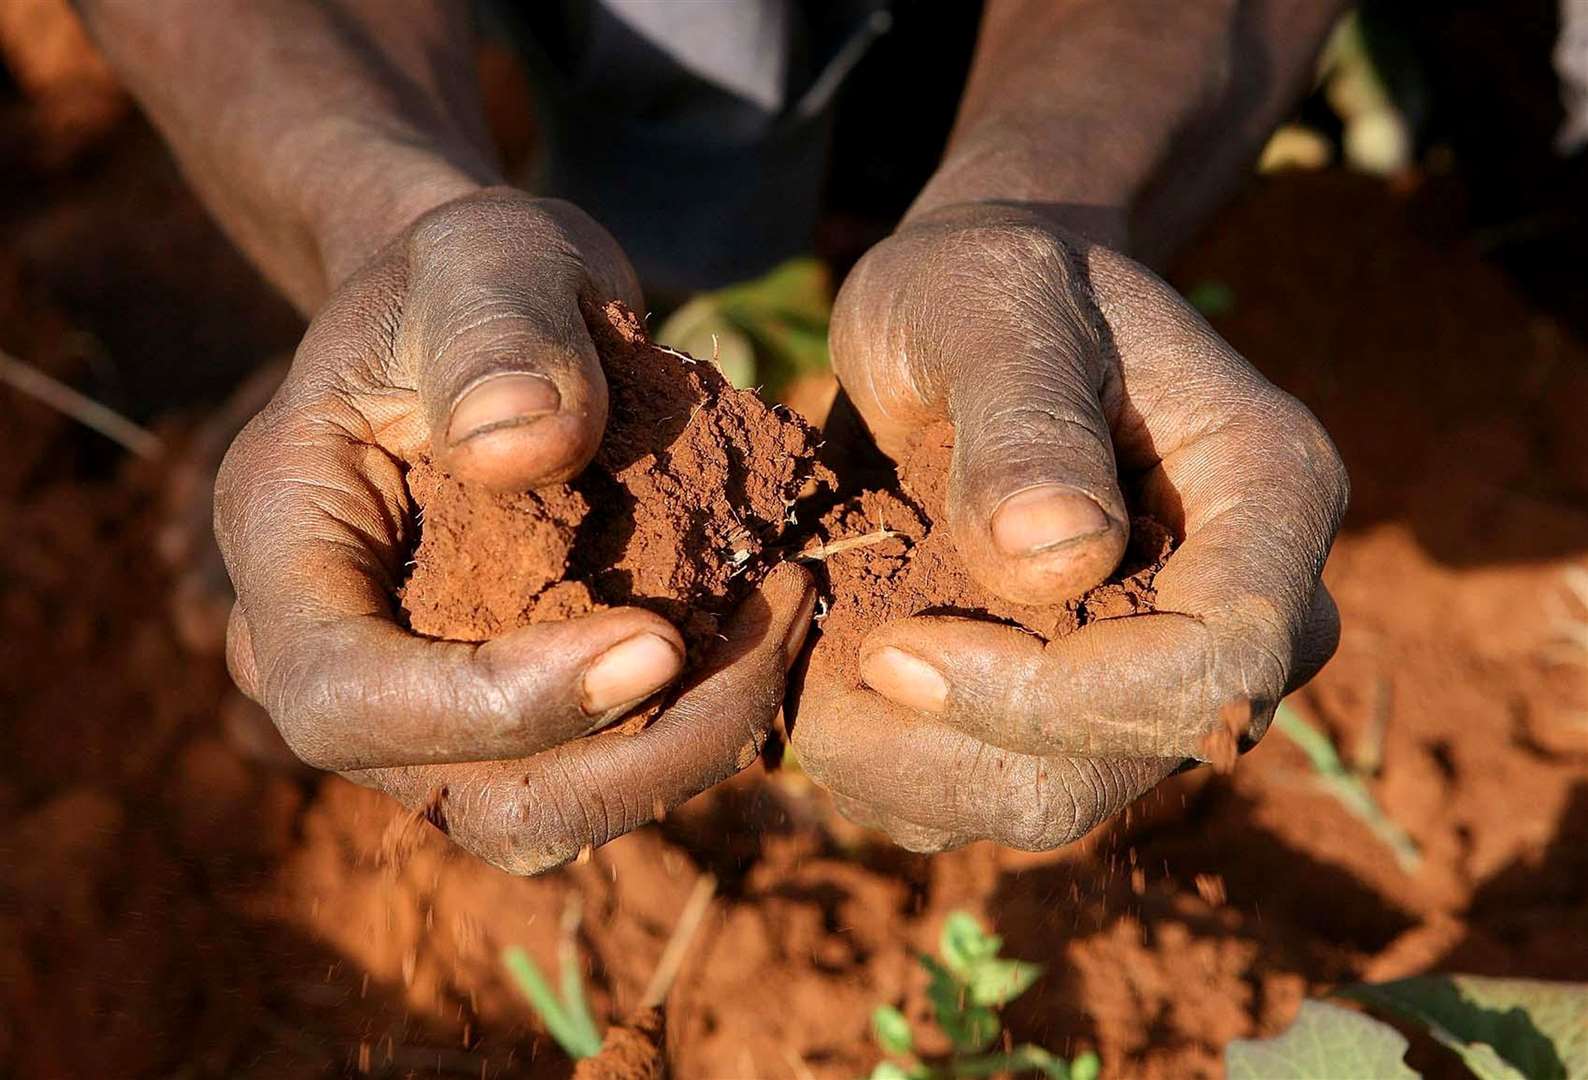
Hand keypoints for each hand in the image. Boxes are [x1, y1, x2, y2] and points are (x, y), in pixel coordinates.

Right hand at [216, 188, 814, 871]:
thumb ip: (497, 331)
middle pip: (471, 795)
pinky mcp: (505, 721)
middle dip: (643, 744)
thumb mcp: (486, 255)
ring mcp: (418, 710)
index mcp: (285, 546)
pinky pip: (599, 775)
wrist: (485, 320)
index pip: (349, 698)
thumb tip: (524, 447)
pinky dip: (694, 728)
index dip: (499, 705)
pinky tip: (764, 630)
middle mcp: (328, 659)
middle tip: (782, 611)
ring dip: (689, 744)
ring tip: (787, 610)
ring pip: (551, 813)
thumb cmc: (474, 277)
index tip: (658, 639)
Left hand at [791, 203, 1346, 850]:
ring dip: (903, 767)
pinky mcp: (1081, 714)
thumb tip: (1058, 559)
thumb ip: (1028, 418)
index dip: (1055, 694)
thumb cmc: (988, 285)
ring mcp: (1161, 674)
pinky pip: (987, 794)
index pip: (1215, 661)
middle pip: (1123, 761)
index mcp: (1269, 497)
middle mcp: (1245, 611)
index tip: (894, 647)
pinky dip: (892, 768)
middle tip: (823, 662)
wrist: (973, 319)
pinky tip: (832, 683)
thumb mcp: (991, 305)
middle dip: (951, 744)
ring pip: (1045, 802)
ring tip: (810, 665)